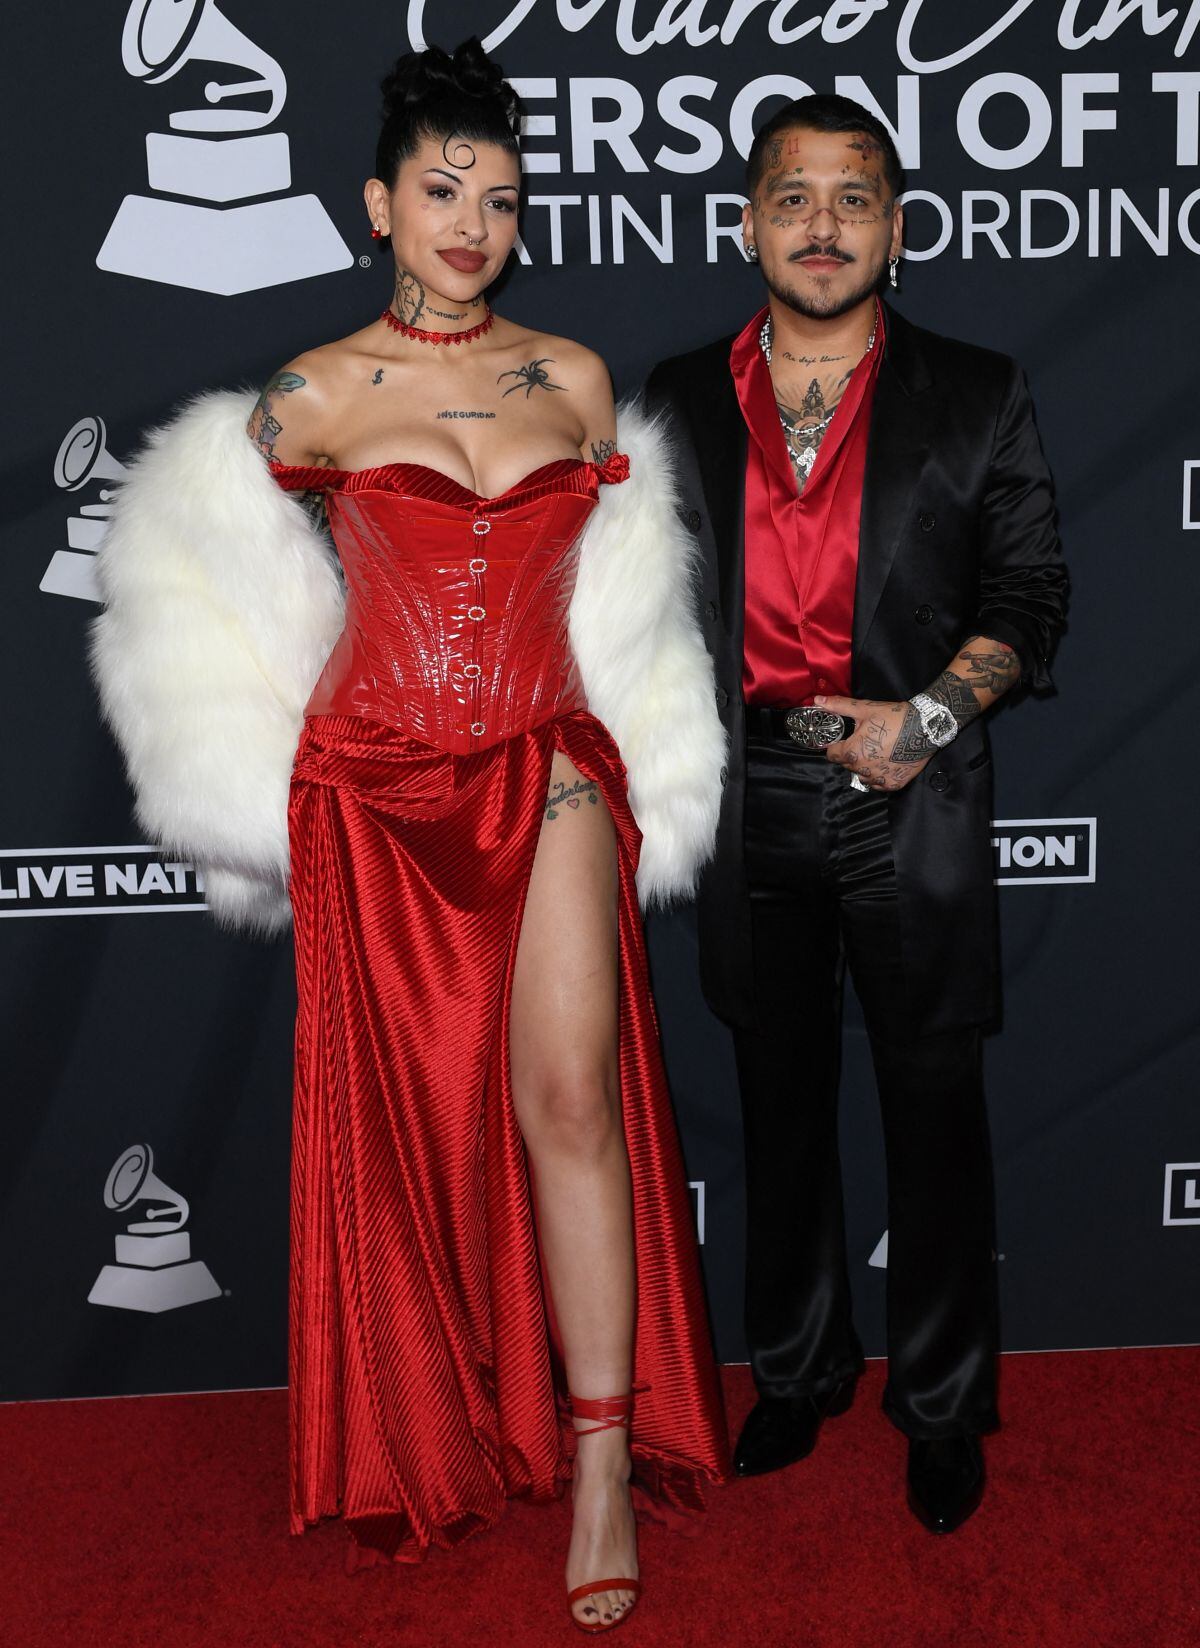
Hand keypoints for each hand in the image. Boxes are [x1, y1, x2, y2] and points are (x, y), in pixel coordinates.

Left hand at [814, 693, 933, 791]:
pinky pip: (878, 784)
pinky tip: (886, 762)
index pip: (832, 755)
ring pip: (862, 775)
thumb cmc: (893, 717)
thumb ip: (839, 706)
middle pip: (848, 765)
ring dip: (865, 766)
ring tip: (877, 752)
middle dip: (852, 754)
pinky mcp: (893, 784)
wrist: (925, 727)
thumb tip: (817, 701)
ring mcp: (879, 779)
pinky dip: (879, 775)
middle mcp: (863, 770)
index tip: (844, 740)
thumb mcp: (865, 708)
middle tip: (866, 741)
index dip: (836, 746)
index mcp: (852, 752)